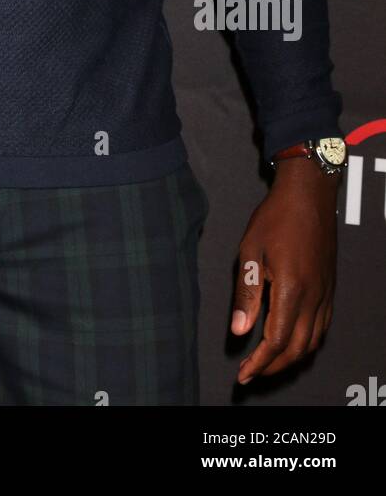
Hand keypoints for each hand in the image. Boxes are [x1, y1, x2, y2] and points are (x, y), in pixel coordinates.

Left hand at [231, 157, 339, 385]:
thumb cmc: (276, 218)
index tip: (242, 374)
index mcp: (291, 289)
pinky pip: (322, 327)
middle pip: (296, 349)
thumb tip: (239, 330)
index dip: (258, 363)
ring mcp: (325, 294)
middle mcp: (313, 297)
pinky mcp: (330, 288)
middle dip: (273, 368)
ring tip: (267, 362)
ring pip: (312, 342)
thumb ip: (247, 294)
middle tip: (251, 373)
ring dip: (290, 358)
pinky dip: (306, 343)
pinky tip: (291, 340)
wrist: (309, 195)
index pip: (275, 341)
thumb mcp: (250, 251)